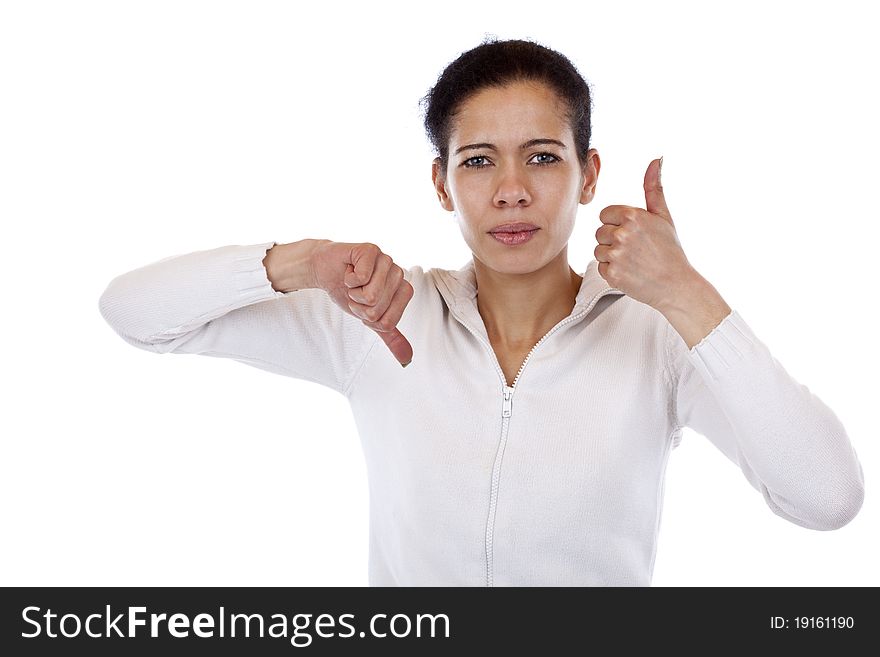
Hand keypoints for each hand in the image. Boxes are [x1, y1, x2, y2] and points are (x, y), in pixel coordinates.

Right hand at [310, 241, 413, 365]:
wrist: (327, 270)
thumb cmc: (350, 291)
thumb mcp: (370, 318)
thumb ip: (390, 336)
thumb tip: (407, 359)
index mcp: (403, 290)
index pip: (389, 321)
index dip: (370, 319)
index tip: (363, 307)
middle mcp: (398, 274)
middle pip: (379, 308)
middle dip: (359, 306)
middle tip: (355, 293)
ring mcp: (386, 260)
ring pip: (372, 294)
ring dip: (354, 293)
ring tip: (353, 282)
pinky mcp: (371, 250)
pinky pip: (362, 277)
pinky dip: (349, 279)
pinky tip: (349, 271)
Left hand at [594, 158, 697, 311]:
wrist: (676, 284)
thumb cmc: (670, 250)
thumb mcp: (663, 216)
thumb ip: (654, 188)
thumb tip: (657, 160)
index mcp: (632, 216)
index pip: (605, 215)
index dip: (617, 224)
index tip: (633, 234)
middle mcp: (623, 234)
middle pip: (600, 232)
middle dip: (613, 240)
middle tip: (635, 250)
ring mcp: (616, 255)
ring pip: (598, 250)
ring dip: (611, 257)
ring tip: (632, 261)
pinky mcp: (612, 274)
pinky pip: (600, 267)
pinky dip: (612, 272)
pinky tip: (629, 272)